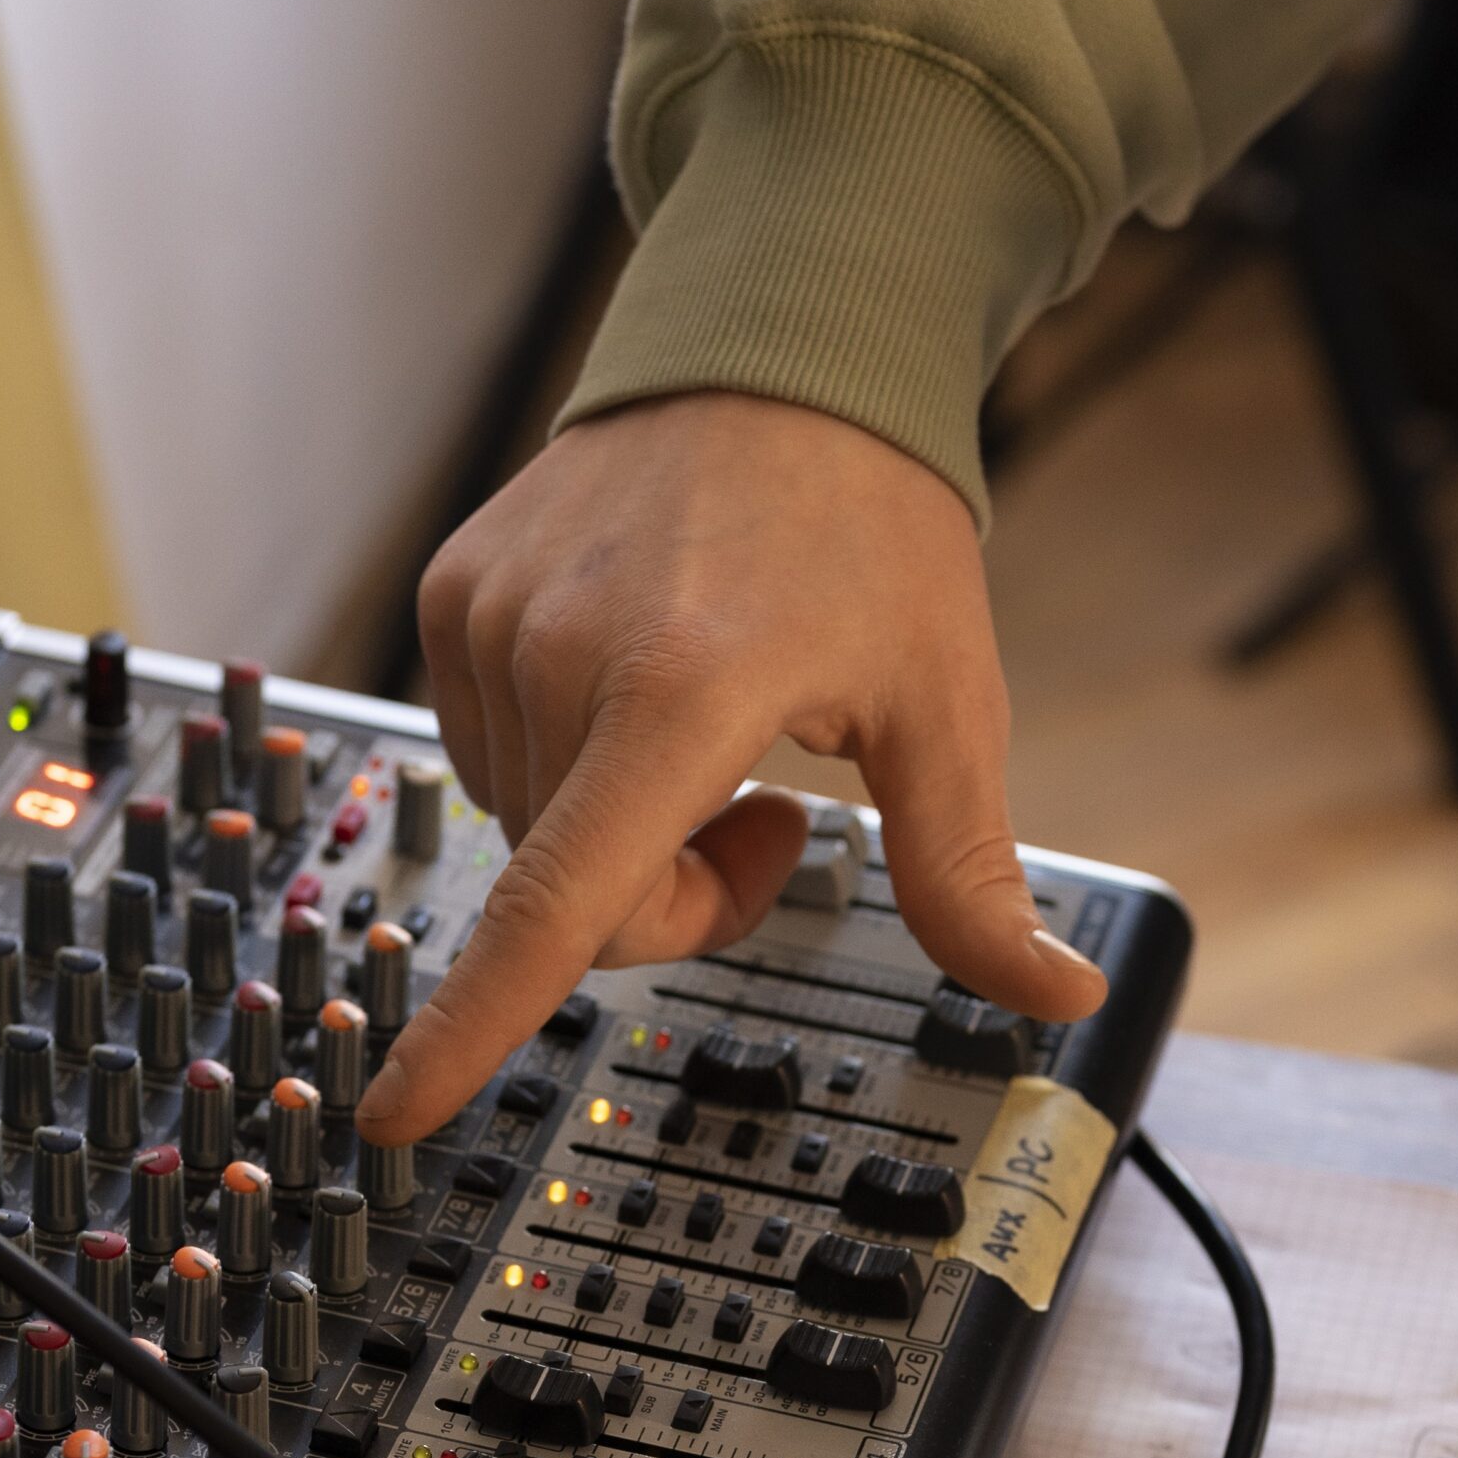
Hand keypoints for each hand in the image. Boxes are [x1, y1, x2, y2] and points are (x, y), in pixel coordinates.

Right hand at [354, 394, 1105, 1144]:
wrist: (777, 344)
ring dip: (613, 829)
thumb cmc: (869, 519)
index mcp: (679, 690)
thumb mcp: (945, 704)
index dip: (473, 1027)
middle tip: (768, 815)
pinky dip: (564, 762)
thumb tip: (1058, 997)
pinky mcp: (453, 592)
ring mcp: (490, 617)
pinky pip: (492, 753)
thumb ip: (973, 873)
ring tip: (707, 727)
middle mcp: (559, 652)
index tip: (399, 1113)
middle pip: (574, 899)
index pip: (557, 902)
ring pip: (529, 834)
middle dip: (670, 900)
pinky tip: (639, 684)